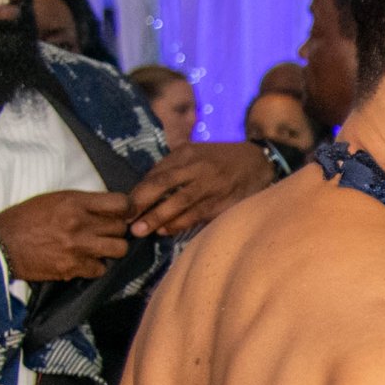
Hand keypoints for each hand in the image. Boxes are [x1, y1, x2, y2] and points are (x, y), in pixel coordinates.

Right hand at [0, 190, 131, 281]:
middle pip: (121, 227)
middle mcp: (80, 223)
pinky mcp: (74, 267)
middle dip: (116, 230)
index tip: (122, 213)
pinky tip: (84, 261)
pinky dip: (95, 266)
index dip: (125, 209)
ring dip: (111, 249)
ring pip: (119, 249)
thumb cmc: (24, 219)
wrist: (1, 245)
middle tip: (105, 232)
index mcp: (74, 202)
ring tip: (99, 247)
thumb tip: (107, 209)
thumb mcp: (52, 200)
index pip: (120, 203)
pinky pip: (101, 268)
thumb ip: (81, 203)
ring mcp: (79, 247)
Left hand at [130, 141, 277, 237]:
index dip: (140, 192)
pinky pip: (199, 216)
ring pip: (182, 204)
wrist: (259, 162)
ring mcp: (213, 187)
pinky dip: (182, 224)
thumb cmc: (221, 158)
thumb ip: (173, 166)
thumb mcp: (195, 152)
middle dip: (145, 205)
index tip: (125, 207)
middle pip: (166, 186)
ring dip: (161, 219)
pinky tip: (168, 231)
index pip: (158, 174)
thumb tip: (147, 186)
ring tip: (143, 231)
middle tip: (128, 222)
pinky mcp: (225, 203)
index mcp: (188, 154)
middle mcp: (199, 169)